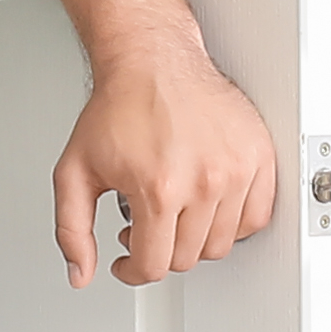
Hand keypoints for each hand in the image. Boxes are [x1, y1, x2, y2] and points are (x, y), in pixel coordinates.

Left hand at [41, 0, 278, 285]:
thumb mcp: (74, 171)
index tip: (127, 262)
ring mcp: (236, 170)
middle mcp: (203, 182)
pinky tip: (208, 208)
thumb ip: (72, 229)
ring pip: (223, 244)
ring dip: (194, 239)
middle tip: (144, 228)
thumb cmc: (119, 107)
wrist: (153, 59)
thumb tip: (81, 272)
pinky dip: (233, 224)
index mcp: (159, 189)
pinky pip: (256, 217)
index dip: (132, 271)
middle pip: (188, 258)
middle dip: (159, 250)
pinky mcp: (258, 156)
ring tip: (173, 215)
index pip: (154, 265)